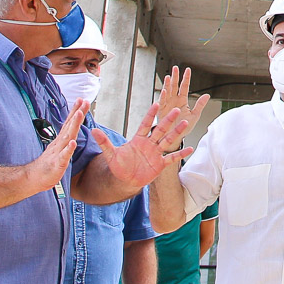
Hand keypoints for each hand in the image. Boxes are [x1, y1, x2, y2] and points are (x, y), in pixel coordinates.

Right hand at [25, 99, 89, 191]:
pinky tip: (73, 143)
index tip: (81, 99)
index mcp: (61, 140)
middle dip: (77, 113)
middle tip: (83, 101)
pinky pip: (63, 156)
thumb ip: (65, 139)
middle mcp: (59, 143)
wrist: (34, 178)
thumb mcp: (59, 149)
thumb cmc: (48, 164)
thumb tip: (71, 128)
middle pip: (70, 126)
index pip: (69, 123)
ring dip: (74, 125)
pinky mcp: (57, 164)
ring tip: (79, 114)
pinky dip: (68, 149)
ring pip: (67, 137)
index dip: (75, 111)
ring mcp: (58, 152)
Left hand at [96, 73, 208, 187]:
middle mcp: (149, 144)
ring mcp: (155, 154)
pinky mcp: (160, 164)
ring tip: (186, 123)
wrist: (124, 181)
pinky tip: (190, 148)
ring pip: (168, 141)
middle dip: (168, 120)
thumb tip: (93, 131)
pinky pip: (172, 158)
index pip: (145, 124)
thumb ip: (104, 142)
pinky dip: (180, 154)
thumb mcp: (110, 154)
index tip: (157, 103)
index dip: (150, 115)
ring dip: (177, 133)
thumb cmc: (118, 166)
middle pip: (160, 130)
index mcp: (138, 139)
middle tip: (176, 109)